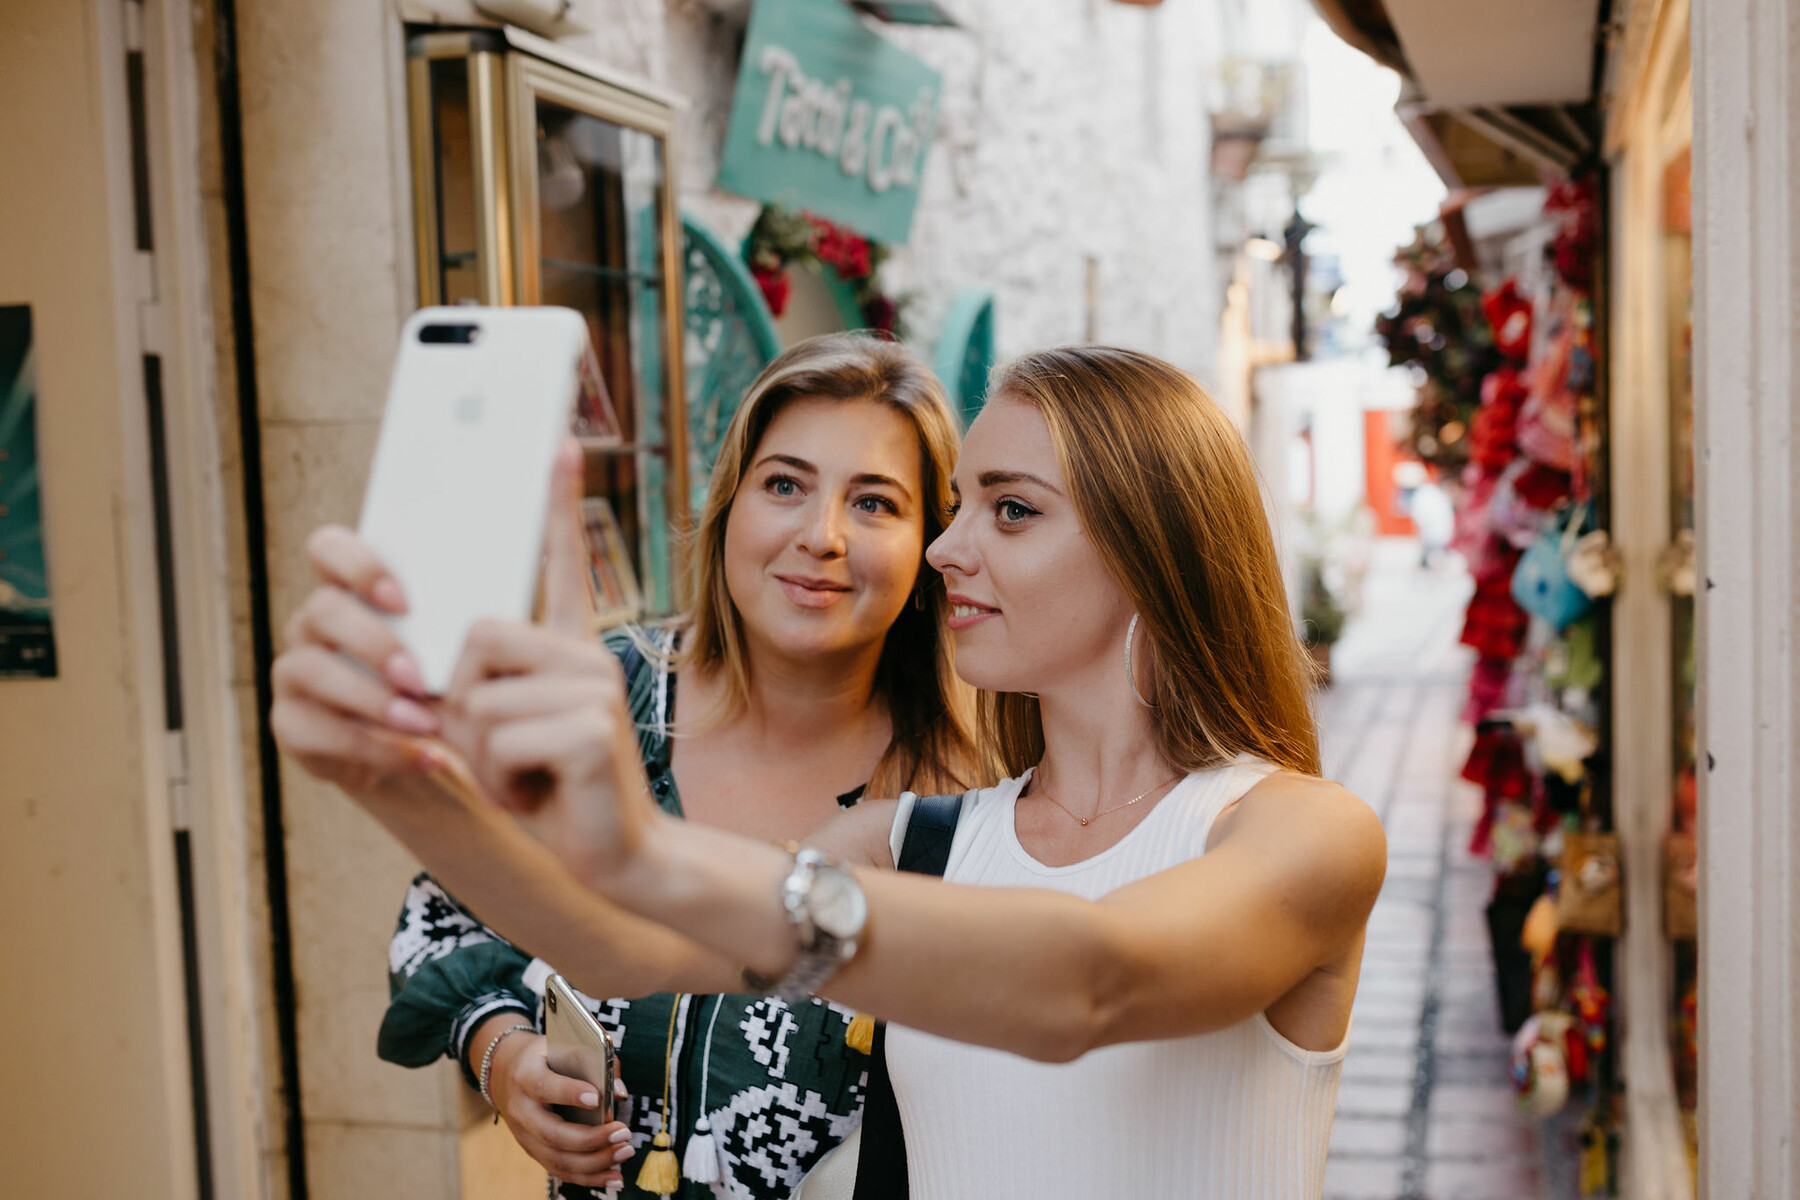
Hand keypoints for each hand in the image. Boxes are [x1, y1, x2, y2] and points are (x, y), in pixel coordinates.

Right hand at [270, 525, 449, 795]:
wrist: (424, 750)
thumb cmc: (446, 681)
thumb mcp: (455, 648)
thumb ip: (462, 616)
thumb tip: (510, 591)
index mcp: (349, 591)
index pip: (328, 548)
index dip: (359, 565)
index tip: (404, 601)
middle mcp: (312, 625)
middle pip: (322, 610)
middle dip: (373, 643)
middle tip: (419, 677)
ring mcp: (293, 673)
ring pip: (310, 669)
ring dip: (371, 698)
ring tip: (424, 722)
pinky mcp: (291, 724)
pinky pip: (317, 731)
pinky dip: (376, 747)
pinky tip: (422, 755)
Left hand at [443, 441, 657, 881]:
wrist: (621, 859)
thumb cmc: (558, 797)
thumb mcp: (510, 735)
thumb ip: (484, 691)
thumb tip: (434, 668)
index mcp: (571, 649)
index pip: (560, 561)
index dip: (558, 502)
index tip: (558, 440)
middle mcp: (588, 654)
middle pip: (477, 638)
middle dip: (464, 707)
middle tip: (503, 754)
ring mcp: (595, 686)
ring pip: (479, 695)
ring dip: (480, 754)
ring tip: (525, 779)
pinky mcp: (591, 727)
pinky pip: (498, 737)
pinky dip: (501, 779)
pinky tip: (540, 795)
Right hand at [480, 1021, 632, 1187]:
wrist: (507, 1072)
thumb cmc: (547, 1057)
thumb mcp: (564, 1046)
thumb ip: (595, 1060)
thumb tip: (619, 1093)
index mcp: (526, 1076)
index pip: (543, 1087)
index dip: (568, 1093)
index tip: (596, 1098)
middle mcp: (521, 1110)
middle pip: (551, 1133)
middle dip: (590, 1139)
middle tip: (624, 1132)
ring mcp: (525, 1136)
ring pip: (556, 1159)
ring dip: (594, 1163)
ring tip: (625, 1152)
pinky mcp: (534, 1151)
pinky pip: (560, 1171)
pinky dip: (589, 1178)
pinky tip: (614, 1177)